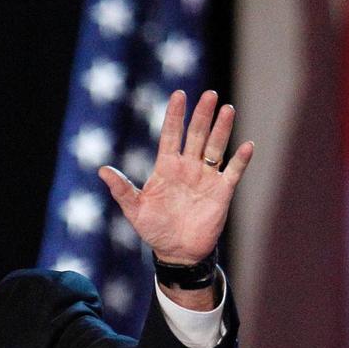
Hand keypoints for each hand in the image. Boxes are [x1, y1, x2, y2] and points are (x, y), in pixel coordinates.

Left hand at [98, 90, 253, 264]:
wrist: (176, 252)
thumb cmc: (154, 229)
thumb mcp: (134, 209)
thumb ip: (121, 189)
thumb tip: (101, 170)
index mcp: (166, 167)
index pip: (170, 135)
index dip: (174, 115)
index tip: (178, 94)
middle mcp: (188, 167)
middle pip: (196, 135)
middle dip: (202, 115)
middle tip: (209, 95)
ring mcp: (206, 178)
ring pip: (215, 147)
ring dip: (222, 129)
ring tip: (227, 109)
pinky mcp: (221, 192)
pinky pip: (233, 172)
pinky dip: (240, 160)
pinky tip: (247, 145)